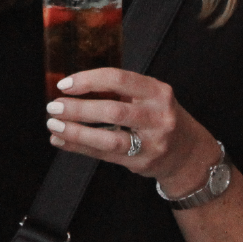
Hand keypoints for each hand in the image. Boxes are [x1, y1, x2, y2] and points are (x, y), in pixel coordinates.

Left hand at [44, 68, 220, 191]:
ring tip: (53, 126)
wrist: (189, 154)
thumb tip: (71, 87)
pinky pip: (105, 155)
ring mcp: (152, 142)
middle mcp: (158, 116)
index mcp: (157, 91)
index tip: (64, 84)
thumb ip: (118, 90)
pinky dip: (79, 147)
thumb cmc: (159, 116)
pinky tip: (61, 141)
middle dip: (78, 109)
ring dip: (76, 132)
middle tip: (53, 107)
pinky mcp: (142, 162)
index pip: (118, 79)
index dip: (88, 80)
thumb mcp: (149, 96)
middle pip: (112, 111)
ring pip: (108, 139)